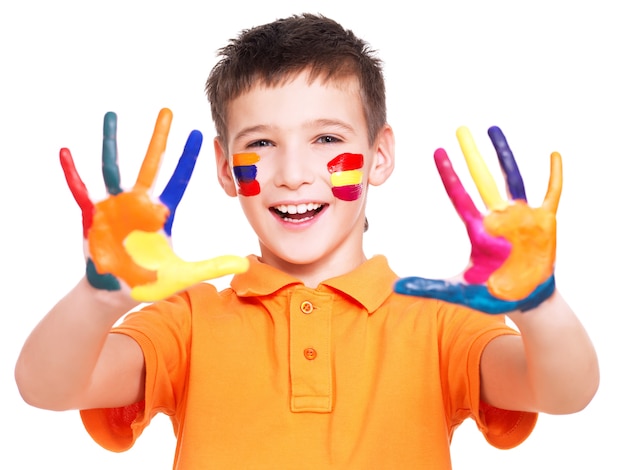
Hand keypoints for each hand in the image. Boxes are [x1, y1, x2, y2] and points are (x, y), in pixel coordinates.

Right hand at [60, 108, 248, 301]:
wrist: (115, 293)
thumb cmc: (148, 281)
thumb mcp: (185, 275)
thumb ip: (214, 266)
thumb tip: (246, 265)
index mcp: (161, 212)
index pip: (179, 180)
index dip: (189, 158)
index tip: (200, 134)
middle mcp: (139, 203)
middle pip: (152, 164)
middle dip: (160, 138)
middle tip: (167, 110)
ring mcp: (115, 206)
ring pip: (114, 167)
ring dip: (112, 142)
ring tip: (112, 115)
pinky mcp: (93, 215)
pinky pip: (80, 190)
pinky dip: (73, 172)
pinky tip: (67, 152)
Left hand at [394, 126, 561, 313]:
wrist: (526, 300)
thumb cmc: (492, 294)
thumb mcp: (457, 291)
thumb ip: (427, 287)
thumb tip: (393, 288)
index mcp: (478, 229)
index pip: (459, 196)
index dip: (448, 174)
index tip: (437, 151)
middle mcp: (497, 217)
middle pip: (482, 179)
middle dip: (472, 155)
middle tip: (460, 129)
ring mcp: (521, 217)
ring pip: (512, 178)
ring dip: (504, 155)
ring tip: (493, 129)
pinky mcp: (545, 222)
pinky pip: (551, 193)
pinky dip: (553, 175)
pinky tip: (553, 155)